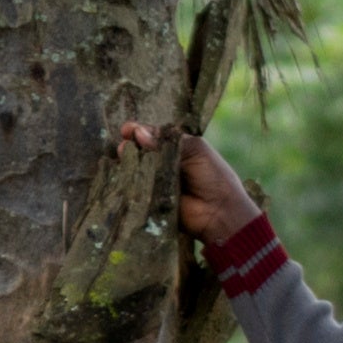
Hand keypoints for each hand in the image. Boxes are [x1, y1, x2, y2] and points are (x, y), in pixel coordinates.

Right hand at [111, 121, 264, 255]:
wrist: (219, 212)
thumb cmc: (213, 177)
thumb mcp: (196, 150)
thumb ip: (168, 142)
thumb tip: (138, 134)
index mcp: (177, 148)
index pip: (154, 136)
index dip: (139, 131)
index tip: (127, 130)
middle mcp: (164, 164)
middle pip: (141, 151)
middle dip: (131, 146)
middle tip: (124, 146)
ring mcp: (156, 182)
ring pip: (136, 170)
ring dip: (128, 163)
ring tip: (123, 157)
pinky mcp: (151, 201)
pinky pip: (136, 190)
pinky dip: (130, 182)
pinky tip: (123, 174)